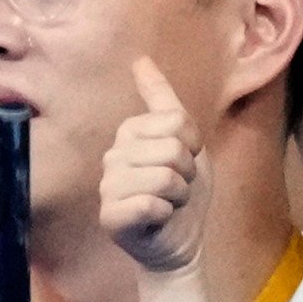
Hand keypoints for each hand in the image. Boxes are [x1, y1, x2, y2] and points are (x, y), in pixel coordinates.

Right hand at [104, 57, 208, 276]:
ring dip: (180, 195)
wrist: (179, 242)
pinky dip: (165, 214)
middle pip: (173, 149)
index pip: (176, 120)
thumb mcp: (183, 141)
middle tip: (177, 187)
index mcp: (128, 135)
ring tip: (168, 203)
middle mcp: (112, 157)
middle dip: (188, 172)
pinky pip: (150, 204)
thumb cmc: (181, 191)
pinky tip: (157, 219)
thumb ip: (162, 101)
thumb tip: (140, 59)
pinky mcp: (111, 216)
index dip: (193, 143)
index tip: (185, 160)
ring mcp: (109, 188)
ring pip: (165, 177)